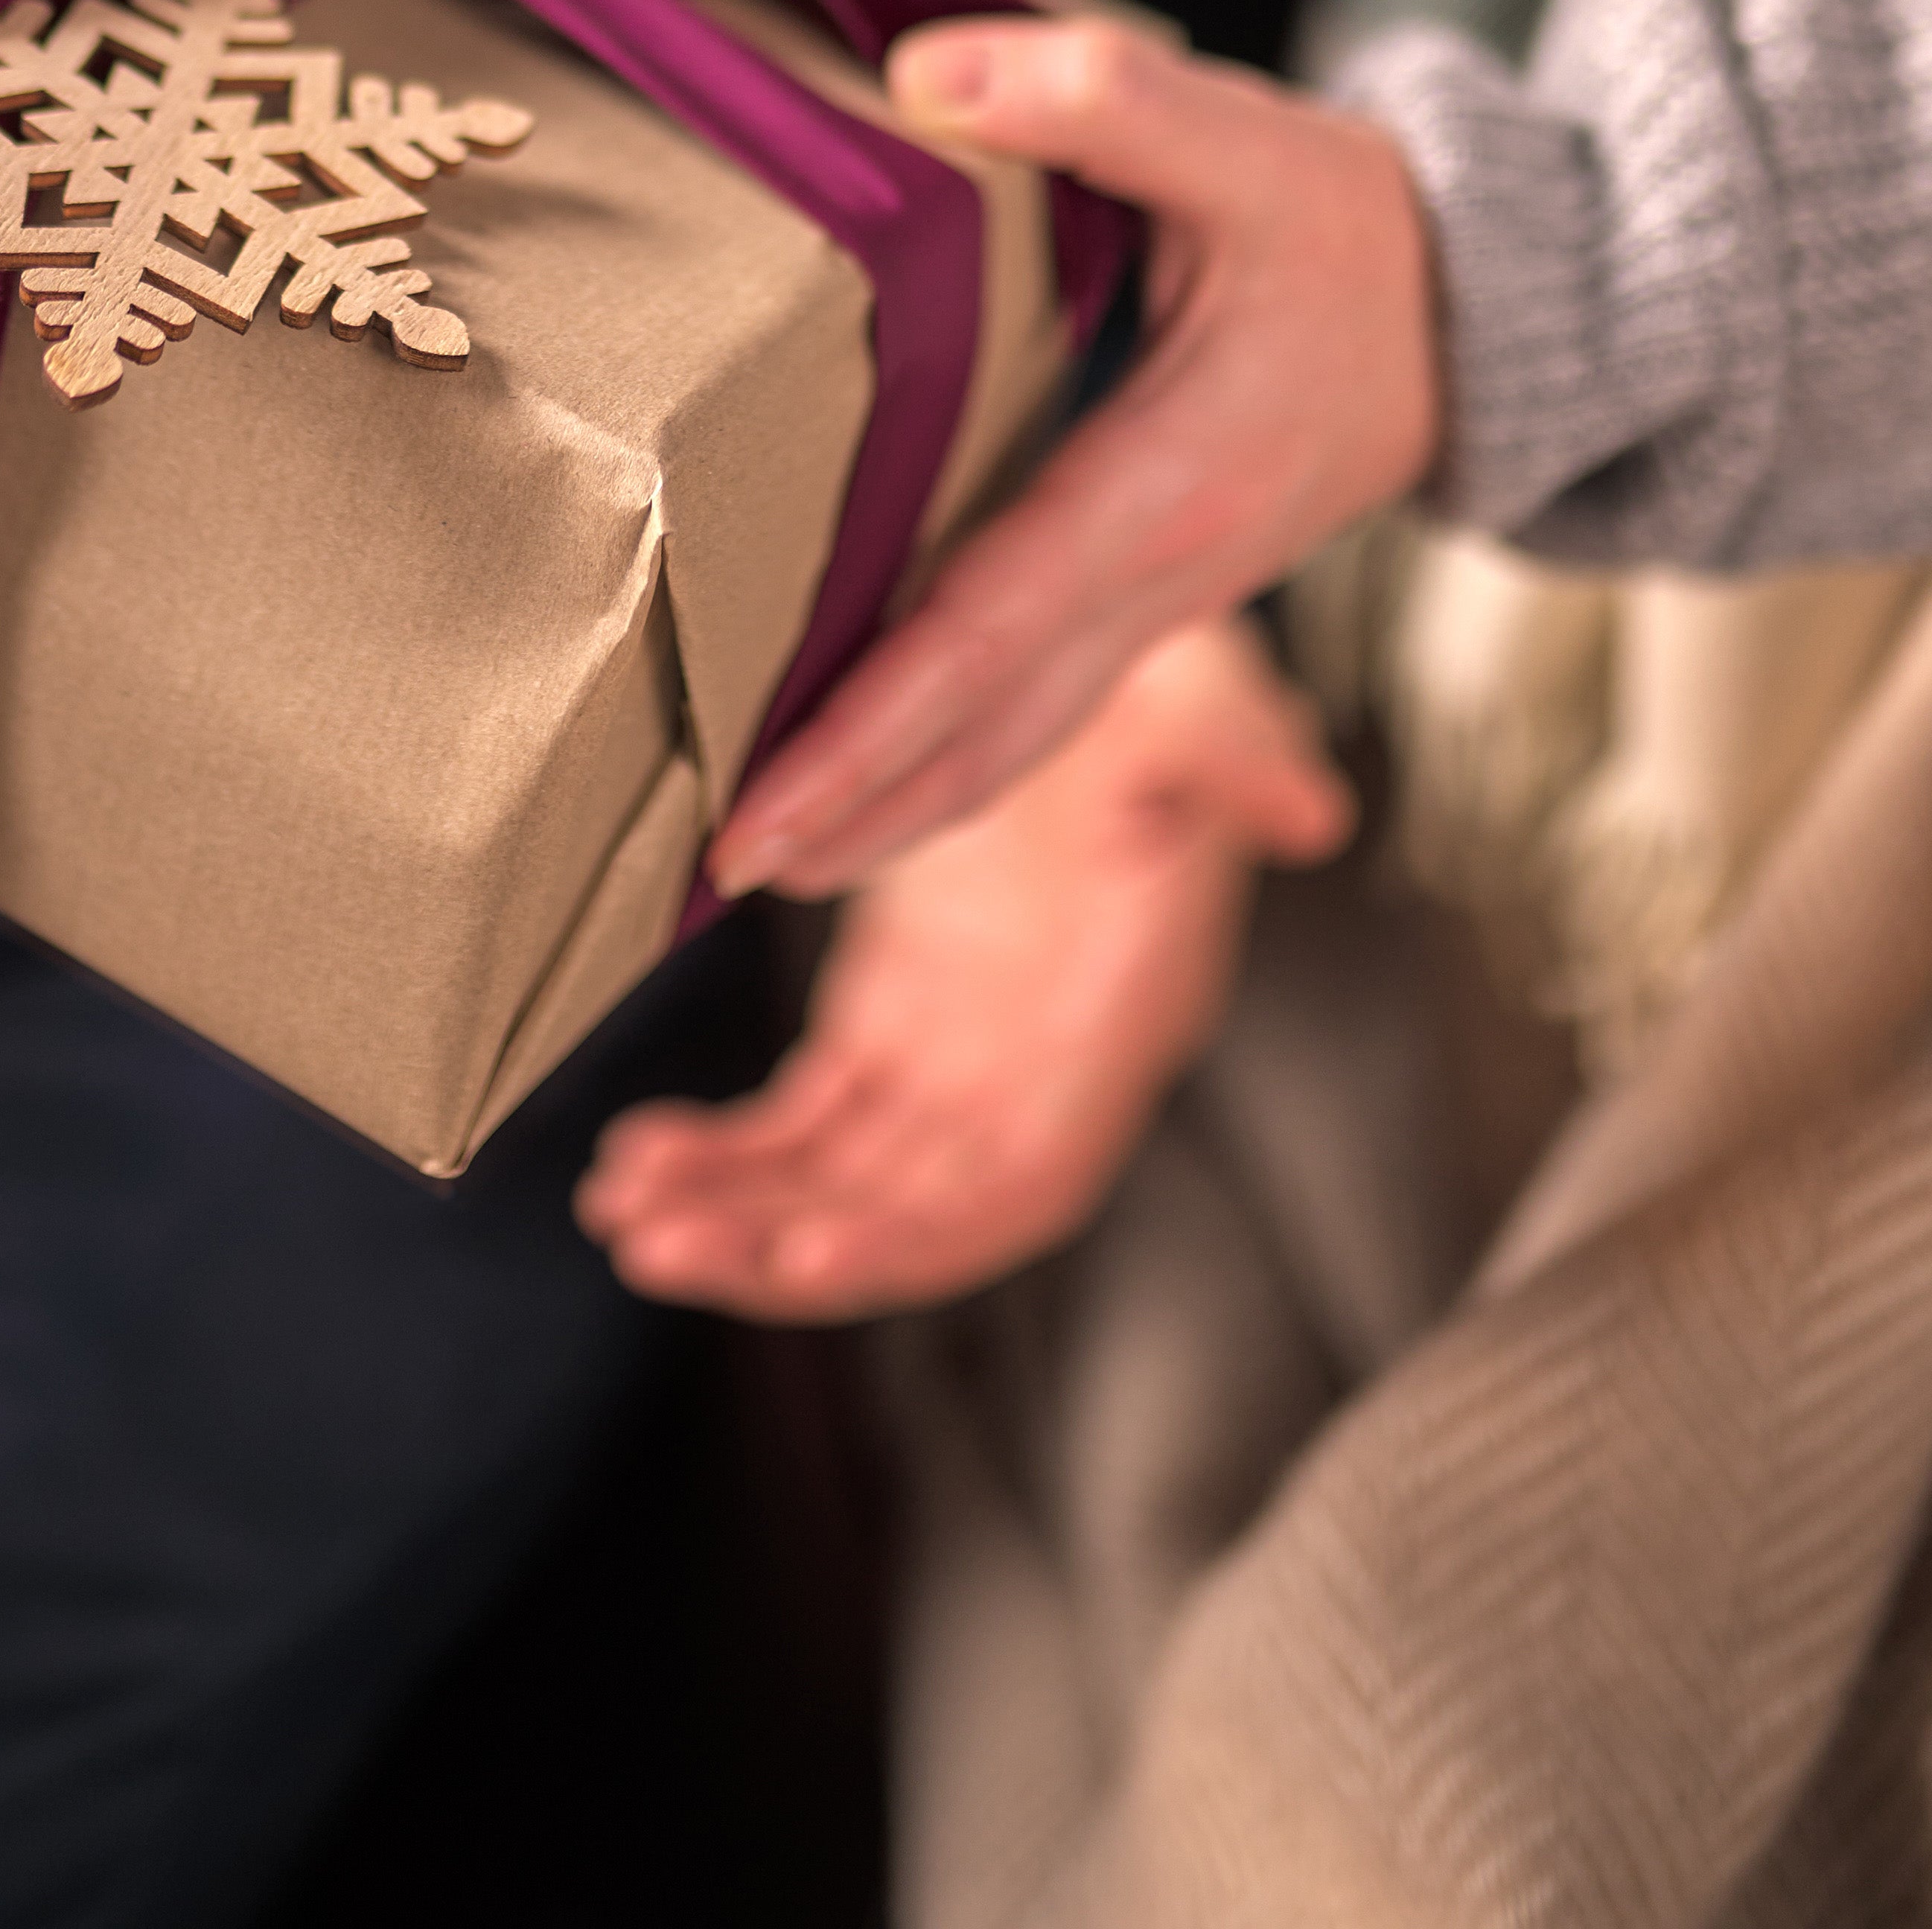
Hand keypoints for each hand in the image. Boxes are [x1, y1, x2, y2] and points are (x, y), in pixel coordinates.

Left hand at [579, 619, 1349, 1317]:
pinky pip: (801, 1120)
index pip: (1023, 1180)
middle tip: (656, 1244)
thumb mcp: (1206, 707)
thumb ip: (1239, 764)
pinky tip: (636, 1153)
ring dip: (732, 1207)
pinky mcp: (892, 1018)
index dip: (921, 1235)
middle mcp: (1033, 1070)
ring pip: (838, 1179)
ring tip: (621, 1211)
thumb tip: (1310, 812)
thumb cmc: (1162, 699)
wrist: (1096, 670)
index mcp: (1113, 1026)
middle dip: (782, 1243)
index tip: (807, 1261)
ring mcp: (957, 1055)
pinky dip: (723, 1146)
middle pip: (907, 1208)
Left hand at [710, 22, 1436, 900]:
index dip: (872, 723)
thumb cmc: (1354, 225)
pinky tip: (881, 780)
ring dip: (902, 810)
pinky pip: (1043, 702)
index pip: (991, 628)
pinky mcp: (1159, 590)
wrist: (1487, 312)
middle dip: (858, 809)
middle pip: (993, 726)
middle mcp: (1169, 573)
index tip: (768, 806)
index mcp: (1171, 483)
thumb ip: (1098, 96)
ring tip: (775, 865)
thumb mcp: (1245, 137)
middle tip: (716, 874)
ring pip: (1022, 739)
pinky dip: (956, 756)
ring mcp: (1167, 598)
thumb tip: (930, 77)